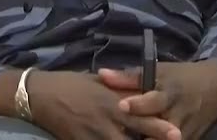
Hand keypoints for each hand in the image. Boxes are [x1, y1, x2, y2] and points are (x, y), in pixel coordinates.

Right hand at [27, 70, 179, 139]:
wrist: (40, 95)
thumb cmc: (70, 84)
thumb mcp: (97, 82)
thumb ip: (119, 89)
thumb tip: (139, 93)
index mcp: (112, 101)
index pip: (140, 117)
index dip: (159, 127)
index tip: (177, 134)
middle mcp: (106, 121)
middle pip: (134, 138)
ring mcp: (93, 136)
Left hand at [99, 60, 216, 139]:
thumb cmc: (181, 77)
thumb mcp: (160, 72)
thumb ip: (130, 78)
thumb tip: (102, 75)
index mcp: (169, 93)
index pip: (153, 100)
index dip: (138, 104)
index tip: (122, 106)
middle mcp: (177, 115)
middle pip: (158, 129)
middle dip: (142, 132)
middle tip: (120, 132)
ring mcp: (184, 132)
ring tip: (126, 139)